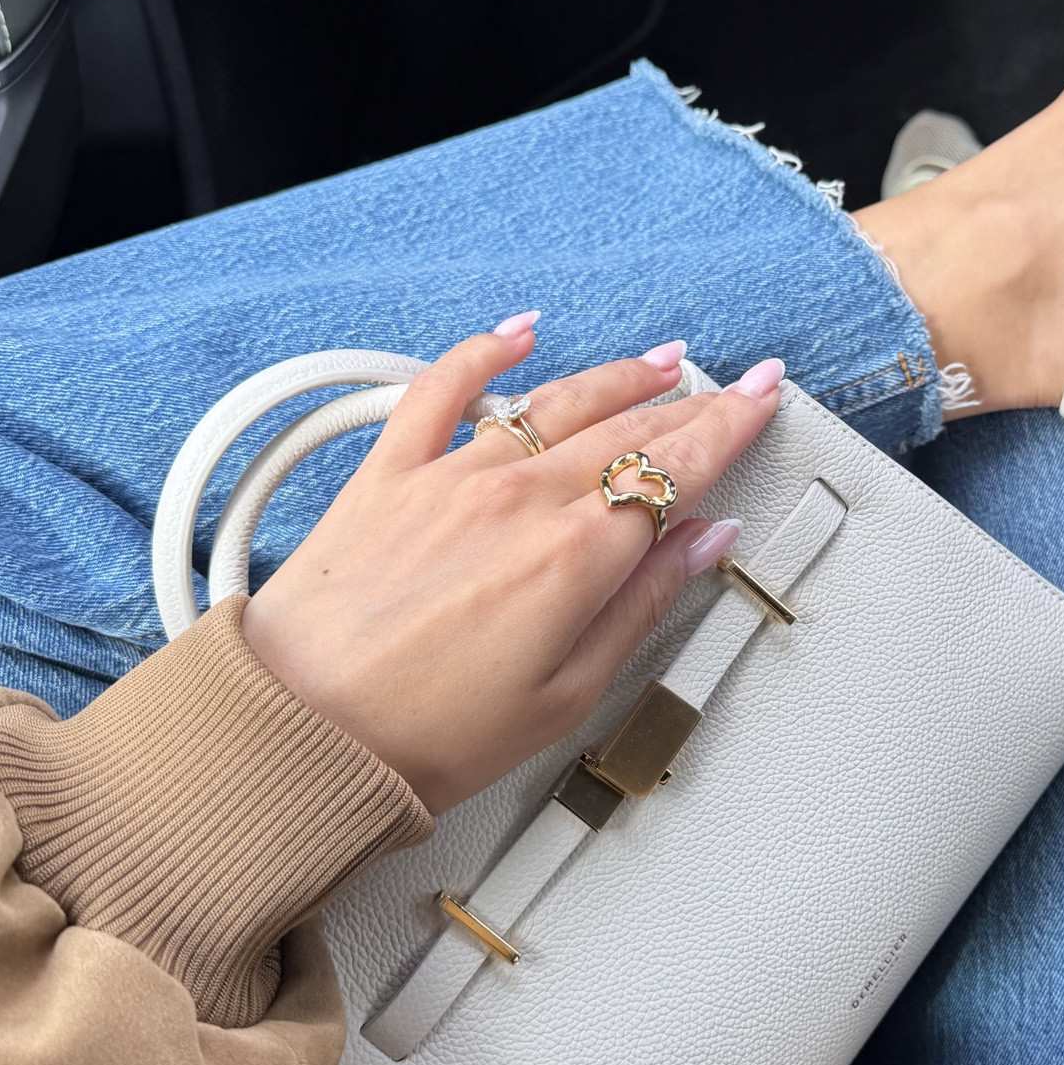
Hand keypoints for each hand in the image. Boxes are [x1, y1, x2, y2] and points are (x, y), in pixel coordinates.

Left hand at [241, 329, 783, 812]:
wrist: (301, 734)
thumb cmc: (422, 736)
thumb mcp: (567, 697)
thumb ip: (643, 606)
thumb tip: (701, 545)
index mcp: (572, 557)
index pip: (674, 469)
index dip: (730, 428)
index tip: (762, 401)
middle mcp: (516, 500)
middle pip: (626, 432)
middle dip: (693, 403)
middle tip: (735, 385)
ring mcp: (450, 477)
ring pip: (554, 401)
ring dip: (617, 376)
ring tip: (661, 362)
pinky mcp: (388, 473)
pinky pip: (442, 389)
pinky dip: (485, 349)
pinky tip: (520, 328)